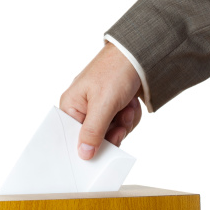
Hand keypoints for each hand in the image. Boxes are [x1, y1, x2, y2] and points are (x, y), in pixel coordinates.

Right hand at [60, 42, 142, 159]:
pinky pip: (122, 124)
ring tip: (126, 106)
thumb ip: (92, 131)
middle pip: (95, 137)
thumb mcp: (103, 104)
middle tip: (120, 123)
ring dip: (124, 122)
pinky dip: (130, 116)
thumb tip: (83, 154)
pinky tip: (131, 103)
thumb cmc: (114, 71)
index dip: (87, 145)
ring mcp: (99, 108)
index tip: (101, 152)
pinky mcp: (113, 107)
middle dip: (112, 130)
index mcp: (71, 105)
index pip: (73, 136)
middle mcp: (82, 108)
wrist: (139, 55)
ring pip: (112, 132)